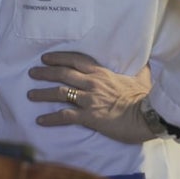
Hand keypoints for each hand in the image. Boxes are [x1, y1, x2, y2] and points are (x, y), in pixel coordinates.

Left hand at [27, 51, 152, 143]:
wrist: (149, 116)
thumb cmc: (146, 98)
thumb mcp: (142, 78)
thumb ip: (140, 70)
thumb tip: (147, 62)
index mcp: (102, 73)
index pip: (75, 60)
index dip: (58, 57)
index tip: (45, 58)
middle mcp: (92, 83)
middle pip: (62, 73)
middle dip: (45, 72)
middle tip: (32, 73)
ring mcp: (89, 99)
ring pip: (59, 92)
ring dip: (42, 93)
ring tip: (30, 95)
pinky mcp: (89, 117)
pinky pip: (65, 116)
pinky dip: (51, 118)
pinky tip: (40, 121)